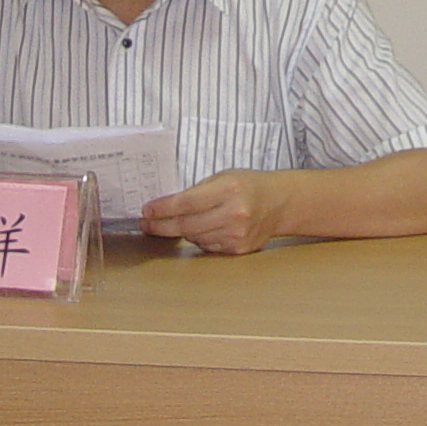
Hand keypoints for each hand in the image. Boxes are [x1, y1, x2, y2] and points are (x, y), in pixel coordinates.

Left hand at [140, 169, 289, 254]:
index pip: (186, 202)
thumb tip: (165, 207)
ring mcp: (236, 234)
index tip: (147, 211)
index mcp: (228, 189)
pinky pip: (207, 246)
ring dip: (182, 231)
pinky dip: (200, 238)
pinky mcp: (238, 248)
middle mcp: (234, 213)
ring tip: (178, 222)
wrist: (279, 203)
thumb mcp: (223, 177)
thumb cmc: (248, 186)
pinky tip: (204, 229)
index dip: (163, 209)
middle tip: (147, 223)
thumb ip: (196, 191)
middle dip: (161, 225)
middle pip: (186, 225)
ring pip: (194, 238)